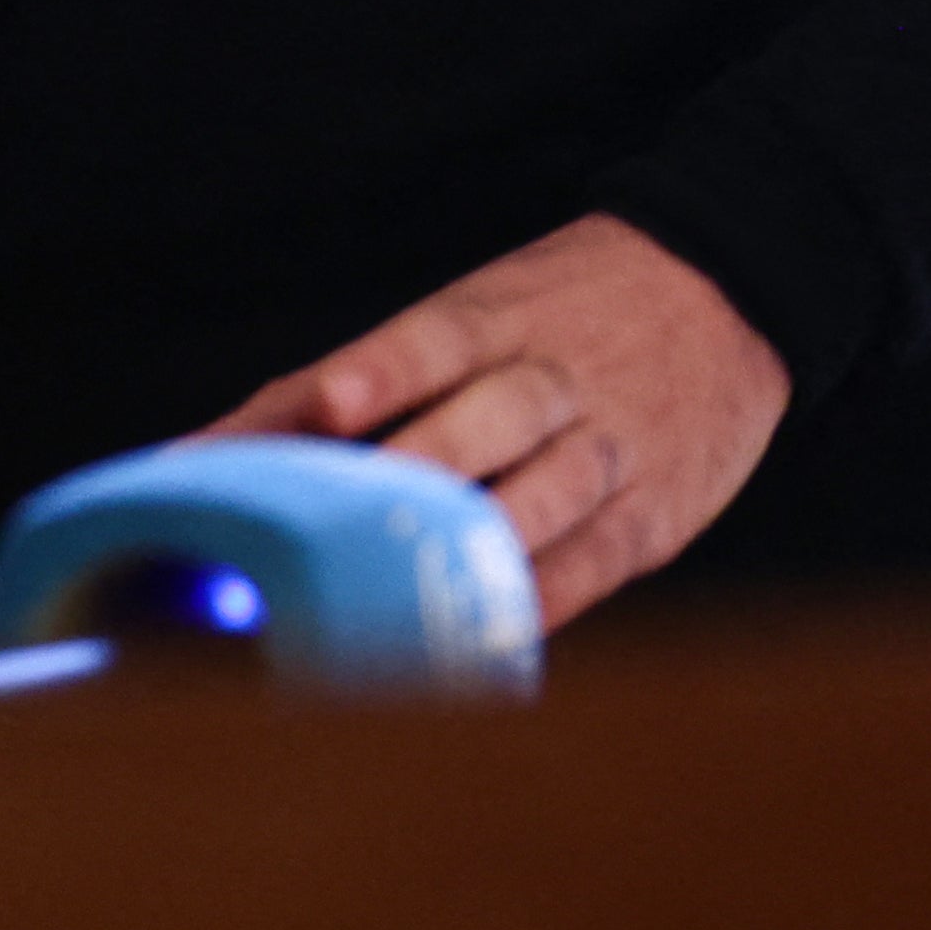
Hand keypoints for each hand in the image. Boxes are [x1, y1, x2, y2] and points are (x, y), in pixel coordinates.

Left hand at [202, 213, 788, 628]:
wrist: (735, 284)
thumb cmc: (559, 312)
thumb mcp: (471, 314)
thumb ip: (341, 386)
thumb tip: (195, 455)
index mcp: (498, 316)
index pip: (429, 340)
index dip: (378, 371)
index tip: (326, 406)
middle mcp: (553, 378)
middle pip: (483, 425)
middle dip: (413, 479)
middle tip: (335, 538)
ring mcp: (610, 448)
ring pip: (539, 501)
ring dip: (469, 554)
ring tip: (396, 606)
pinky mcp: (652, 515)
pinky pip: (588, 569)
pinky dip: (532, 609)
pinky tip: (476, 645)